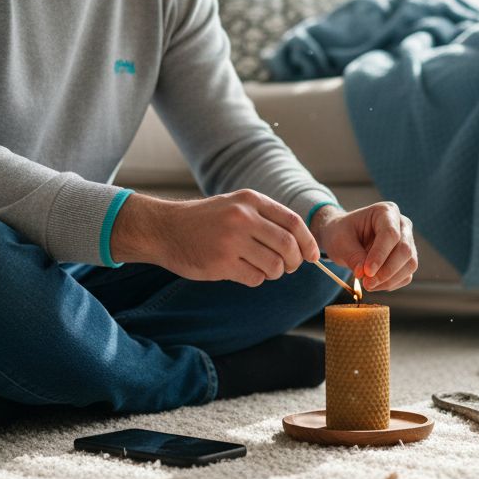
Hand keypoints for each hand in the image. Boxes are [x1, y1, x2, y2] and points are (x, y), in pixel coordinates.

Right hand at [110, 190, 319, 286]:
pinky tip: (242, 271)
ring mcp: (232, 241)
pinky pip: (255, 278)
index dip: (308, 242)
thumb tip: (303, 244)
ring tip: (262, 268)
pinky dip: (255, 279)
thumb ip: (265, 218)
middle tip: (288, 267)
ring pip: (274, 266)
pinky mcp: (221, 263)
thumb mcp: (235, 205)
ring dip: (274, 273)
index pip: (294, 222)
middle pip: (288, 246)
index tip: (313, 256)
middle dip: (294, 262)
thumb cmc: (206, 221)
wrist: (166, 229)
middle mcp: (243, 218)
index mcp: (250, 200)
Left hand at [311, 202, 416, 291]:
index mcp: (386, 212)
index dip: (380, 255)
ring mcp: (408, 242)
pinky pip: (406, 275)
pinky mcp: (407, 259)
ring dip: (389, 280)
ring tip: (368, 285)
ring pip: (409, 264)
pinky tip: (375, 284)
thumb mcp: (340, 242)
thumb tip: (364, 274)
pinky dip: (391, 283)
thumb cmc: (342, 233)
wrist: (344, 237)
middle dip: (386, 271)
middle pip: (404, 250)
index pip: (390, 234)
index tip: (366, 272)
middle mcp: (402, 224)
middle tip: (367, 284)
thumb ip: (352, 256)